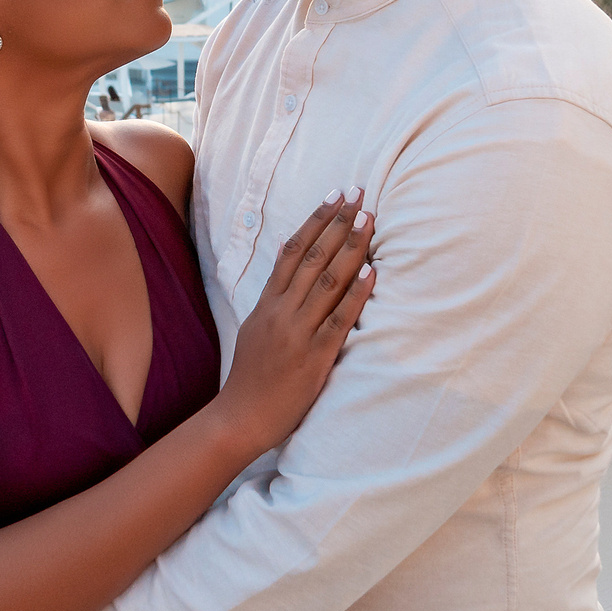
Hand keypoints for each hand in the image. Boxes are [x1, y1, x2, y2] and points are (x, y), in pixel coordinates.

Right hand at [215, 190, 377, 452]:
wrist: (240, 417)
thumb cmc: (252, 375)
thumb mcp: (255, 325)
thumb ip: (273, 291)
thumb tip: (285, 252)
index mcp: (268, 303)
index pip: (294, 250)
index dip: (316, 220)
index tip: (335, 195)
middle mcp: (282, 311)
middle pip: (313, 257)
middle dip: (338, 222)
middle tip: (359, 193)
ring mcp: (298, 333)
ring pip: (327, 281)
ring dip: (351, 247)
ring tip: (369, 218)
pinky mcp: (314, 357)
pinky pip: (338, 320)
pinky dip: (356, 294)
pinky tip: (371, 271)